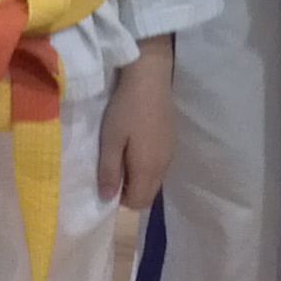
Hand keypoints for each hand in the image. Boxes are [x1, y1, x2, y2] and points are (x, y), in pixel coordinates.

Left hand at [98, 37, 175, 210]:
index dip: (121, 199)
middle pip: (148, 194)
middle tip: (114, 166)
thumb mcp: (110, 140)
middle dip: (131, 189)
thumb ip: (109, 171)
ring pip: (155, 179)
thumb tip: (107, 199)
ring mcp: (171, 152)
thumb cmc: (126, 109)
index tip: (109, 179)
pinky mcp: (172, 139)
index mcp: (149, 169)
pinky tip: (138, 140)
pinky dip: (148, 163)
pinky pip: (160, 164)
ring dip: (139, 176)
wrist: (150, 77)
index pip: (138, 203)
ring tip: (124, 152)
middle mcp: (164, 166)